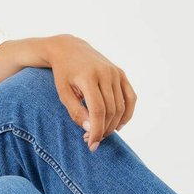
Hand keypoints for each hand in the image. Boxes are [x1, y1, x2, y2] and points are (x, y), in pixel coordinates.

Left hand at [47, 35, 136, 152]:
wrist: (70, 49)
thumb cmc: (63, 73)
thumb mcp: (63, 92)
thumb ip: (75, 111)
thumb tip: (90, 130)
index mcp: (88, 77)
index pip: (98, 110)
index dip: (97, 130)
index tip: (92, 144)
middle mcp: (105, 73)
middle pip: (111, 110)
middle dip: (103, 129)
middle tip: (92, 140)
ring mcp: (116, 72)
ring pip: (121, 107)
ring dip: (114, 125)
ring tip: (102, 133)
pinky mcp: (121, 73)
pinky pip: (130, 98)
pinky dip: (127, 113)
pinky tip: (118, 125)